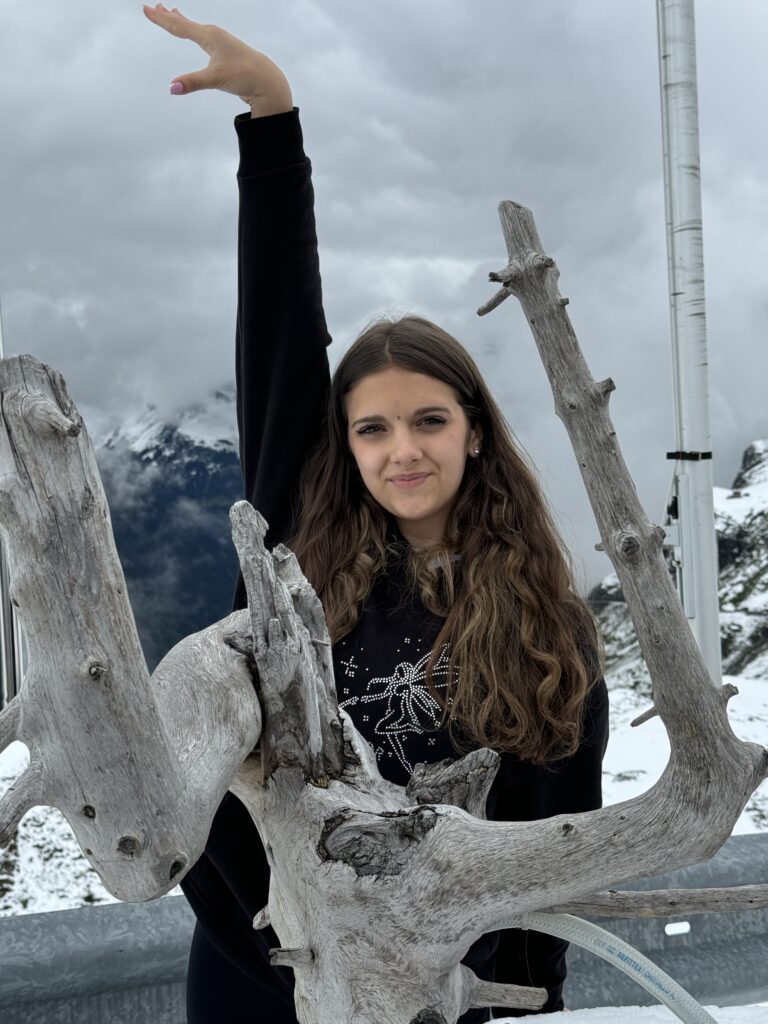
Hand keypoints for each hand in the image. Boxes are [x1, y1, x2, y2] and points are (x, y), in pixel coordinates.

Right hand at [143, 3, 292, 117]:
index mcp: (209, 36)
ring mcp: (220, 43)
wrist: (267, 81)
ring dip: (182, 22)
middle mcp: (214, 35)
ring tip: (172, 13)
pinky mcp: (225, 53)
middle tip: (154, 6)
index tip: (146, 9)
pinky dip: (194, 32)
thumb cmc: (244, 75)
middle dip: (169, 16)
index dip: (161, 19)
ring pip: (195, 29)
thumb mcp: (216, 78)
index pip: (179, 26)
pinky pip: (203, 38)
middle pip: (186, 24)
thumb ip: (193, 82)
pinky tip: (197, 35)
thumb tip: (171, 88)